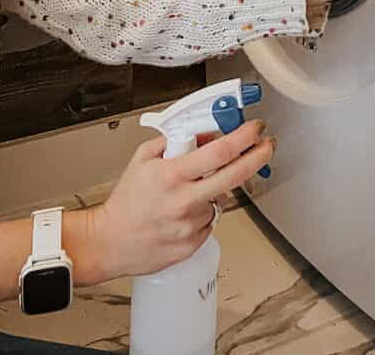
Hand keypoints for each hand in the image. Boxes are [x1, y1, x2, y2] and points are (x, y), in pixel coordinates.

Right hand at [76, 120, 274, 281]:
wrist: (108, 242)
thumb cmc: (125, 202)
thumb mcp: (144, 158)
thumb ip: (176, 141)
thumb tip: (206, 134)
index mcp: (172, 175)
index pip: (219, 152)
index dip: (243, 137)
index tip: (255, 128)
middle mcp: (184, 200)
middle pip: (236, 175)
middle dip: (258, 156)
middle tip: (266, 145)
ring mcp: (190, 225)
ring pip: (220, 198)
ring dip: (214, 190)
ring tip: (188, 192)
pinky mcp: (192, 245)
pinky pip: (210, 221)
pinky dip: (203, 213)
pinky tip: (183, 213)